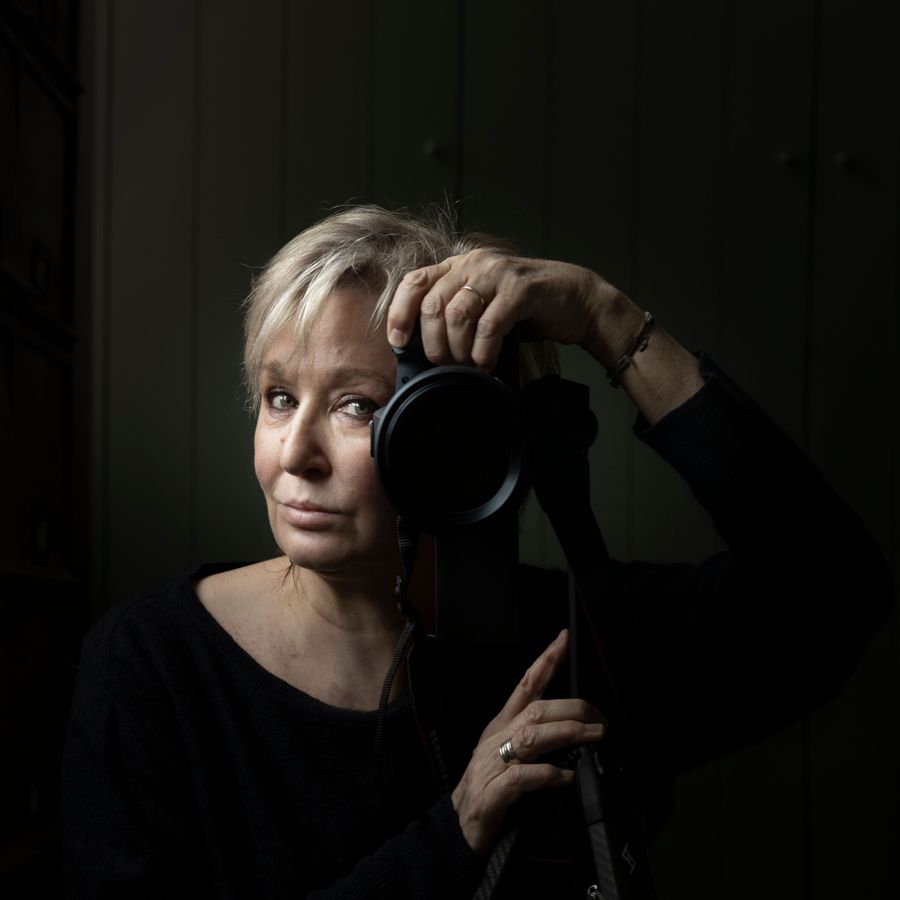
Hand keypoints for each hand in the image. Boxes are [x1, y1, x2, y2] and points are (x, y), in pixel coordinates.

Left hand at [387, 250, 641, 371]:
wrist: (579, 301)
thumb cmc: (529, 310)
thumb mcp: (486, 308)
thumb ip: (458, 317)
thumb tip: (426, 350)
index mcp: (460, 266)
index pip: (415, 282)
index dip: (399, 313)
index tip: (398, 343)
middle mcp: (475, 264)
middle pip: (433, 304)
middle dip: (434, 343)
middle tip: (446, 365)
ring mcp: (498, 274)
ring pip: (457, 313)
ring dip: (459, 349)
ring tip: (469, 365)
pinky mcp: (521, 289)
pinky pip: (490, 324)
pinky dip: (484, 350)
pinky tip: (488, 362)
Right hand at [450, 629, 605, 856]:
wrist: (457, 828)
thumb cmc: (488, 790)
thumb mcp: (508, 755)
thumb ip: (536, 740)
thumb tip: (574, 730)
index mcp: (501, 726)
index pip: (526, 684)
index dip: (545, 660)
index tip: (564, 639)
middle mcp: (497, 739)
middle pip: (536, 709)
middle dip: (572, 707)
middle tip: (600, 718)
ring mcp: (494, 764)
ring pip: (532, 737)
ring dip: (566, 733)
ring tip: (593, 736)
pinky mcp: (494, 792)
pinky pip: (524, 777)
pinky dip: (549, 775)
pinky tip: (566, 777)